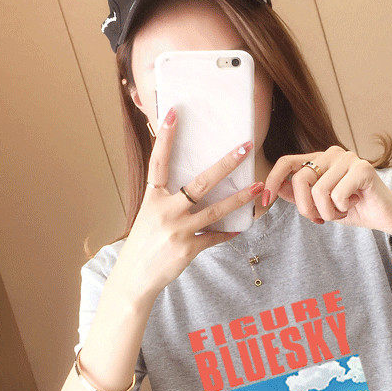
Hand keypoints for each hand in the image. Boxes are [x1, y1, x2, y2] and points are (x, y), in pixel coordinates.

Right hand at [114, 107, 263, 299]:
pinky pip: (214, 237)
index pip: (159, 162)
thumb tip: (186, 184)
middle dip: (225, 164)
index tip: (175, 112)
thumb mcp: (148, 216)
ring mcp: (177, 230)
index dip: (166, 137)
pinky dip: (228, 232)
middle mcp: (165, 211)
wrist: (133, 278)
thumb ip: (165, 199)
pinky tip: (242, 226)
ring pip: (215, 210)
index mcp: (152, 198)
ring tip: (257, 187)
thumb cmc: (143, 244)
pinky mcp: (188, 249)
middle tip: (245, 147)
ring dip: (239, 199)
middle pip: (200, 183)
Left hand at [262, 146, 391, 234]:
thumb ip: (299, 195)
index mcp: (320, 160)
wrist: (386, 216)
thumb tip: (276, 189)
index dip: (273, 180)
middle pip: (300, 181)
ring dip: (328, 211)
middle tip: (321, 218)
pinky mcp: (363, 168)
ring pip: (319, 191)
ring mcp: (348, 158)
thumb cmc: (355, 208)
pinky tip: (354, 204)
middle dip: (307, 208)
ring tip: (342, 210)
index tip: (265, 200)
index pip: (286, 162)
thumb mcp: (320, 205)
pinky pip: (337, 194)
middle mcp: (332, 154)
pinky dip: (343, 208)